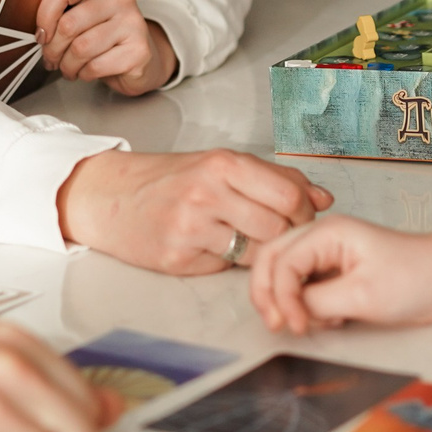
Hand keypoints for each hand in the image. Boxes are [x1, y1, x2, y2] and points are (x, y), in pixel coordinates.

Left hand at [35, 0, 176, 93]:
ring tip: (69, 68)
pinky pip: (96, 66)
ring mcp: (132, 23)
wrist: (139, 58)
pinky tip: (86, 72)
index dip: (45, 14)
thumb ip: (61, 12)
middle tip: (51, 58)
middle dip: (53, 49)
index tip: (42, 34)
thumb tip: (37, 32)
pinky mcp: (139, 50)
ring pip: (80, 49)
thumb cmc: (103, 35)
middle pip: (68, 24)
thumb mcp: (83, 14)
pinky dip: (84, 74)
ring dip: (67, 65)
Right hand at [57, 147, 329, 273]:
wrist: (107, 196)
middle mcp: (208, 192)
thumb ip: (274, 178)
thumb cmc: (167, 179)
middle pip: (278, 226)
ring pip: (257, 251)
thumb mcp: (219, 165)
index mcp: (222, 163)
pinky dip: (230, 262)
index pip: (290, 194)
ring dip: (262, 252)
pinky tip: (216, 248)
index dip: (305, 211)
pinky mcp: (178, 258)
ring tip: (249, 242)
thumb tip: (324, 197)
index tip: (301, 216)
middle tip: (281, 235)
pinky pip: (226, 267)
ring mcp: (191, 228)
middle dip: (289, 235)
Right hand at [248, 213, 431, 332]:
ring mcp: (329, 255)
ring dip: (287, 301)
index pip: (281, 263)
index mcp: (327, 233)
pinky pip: (305, 288)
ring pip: (284, 275)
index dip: (281, 298)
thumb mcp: (363, 296)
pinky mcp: (338, 273)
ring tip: (310, 323)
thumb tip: (292, 310)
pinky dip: (306, 307)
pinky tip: (330, 319)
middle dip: (267, 295)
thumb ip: (317, 302)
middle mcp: (322, 238)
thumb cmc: (417, 279)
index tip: (297, 327)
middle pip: (270, 261)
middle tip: (278, 326)